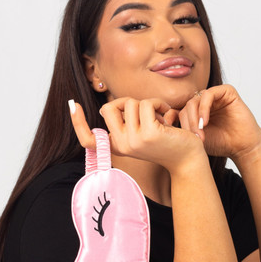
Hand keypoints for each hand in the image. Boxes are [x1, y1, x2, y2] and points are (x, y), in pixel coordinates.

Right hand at [69, 97, 205, 173]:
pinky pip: (147, 104)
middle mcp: (122, 146)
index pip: (89, 139)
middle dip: (127, 102)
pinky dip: (159, 104)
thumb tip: (105, 108)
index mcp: (117, 147)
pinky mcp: (149, 134)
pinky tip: (168, 116)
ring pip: (131, 103)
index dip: (77, 122)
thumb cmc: (165, 142)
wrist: (188, 159)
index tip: (72, 105)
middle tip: (145, 111)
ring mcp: (134, 141)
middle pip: (109, 108)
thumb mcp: (140, 132)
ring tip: (161, 118)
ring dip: (148, 104)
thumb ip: (124, 121)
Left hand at [165, 84, 260, 160]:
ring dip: (194, 118)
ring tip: (198, 132)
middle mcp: (204, 101)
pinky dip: (204, 108)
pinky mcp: (227, 91)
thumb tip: (158, 127)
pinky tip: (204, 123)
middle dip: (186, 123)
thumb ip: (180, 131)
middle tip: (191, 137)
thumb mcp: (194, 139)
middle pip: (185, 106)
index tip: (171, 132)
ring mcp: (215, 95)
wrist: (242, 147)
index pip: (178, 109)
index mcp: (196, 110)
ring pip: (195, 100)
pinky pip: (209, 94)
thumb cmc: (221, 144)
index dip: (172, 119)